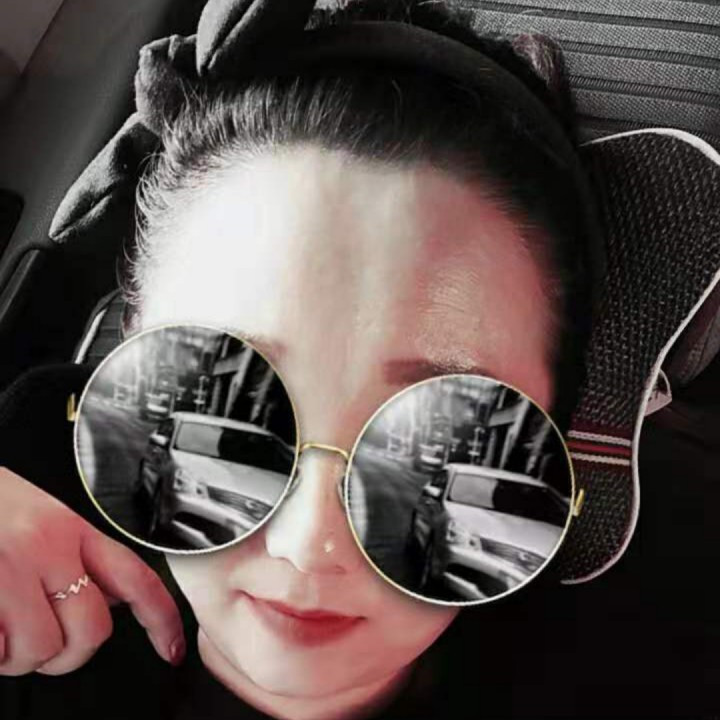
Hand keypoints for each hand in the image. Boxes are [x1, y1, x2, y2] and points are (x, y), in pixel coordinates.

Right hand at [0, 467, 184, 675]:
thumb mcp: (42, 517)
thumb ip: (78, 556)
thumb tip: (110, 599)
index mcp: (69, 527)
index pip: (135, 577)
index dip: (162, 618)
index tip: (171, 647)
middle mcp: (45, 548)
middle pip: (90, 630)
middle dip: (70, 652)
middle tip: (49, 643)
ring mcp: (8, 572)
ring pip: (40, 650)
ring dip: (22, 656)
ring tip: (5, 630)